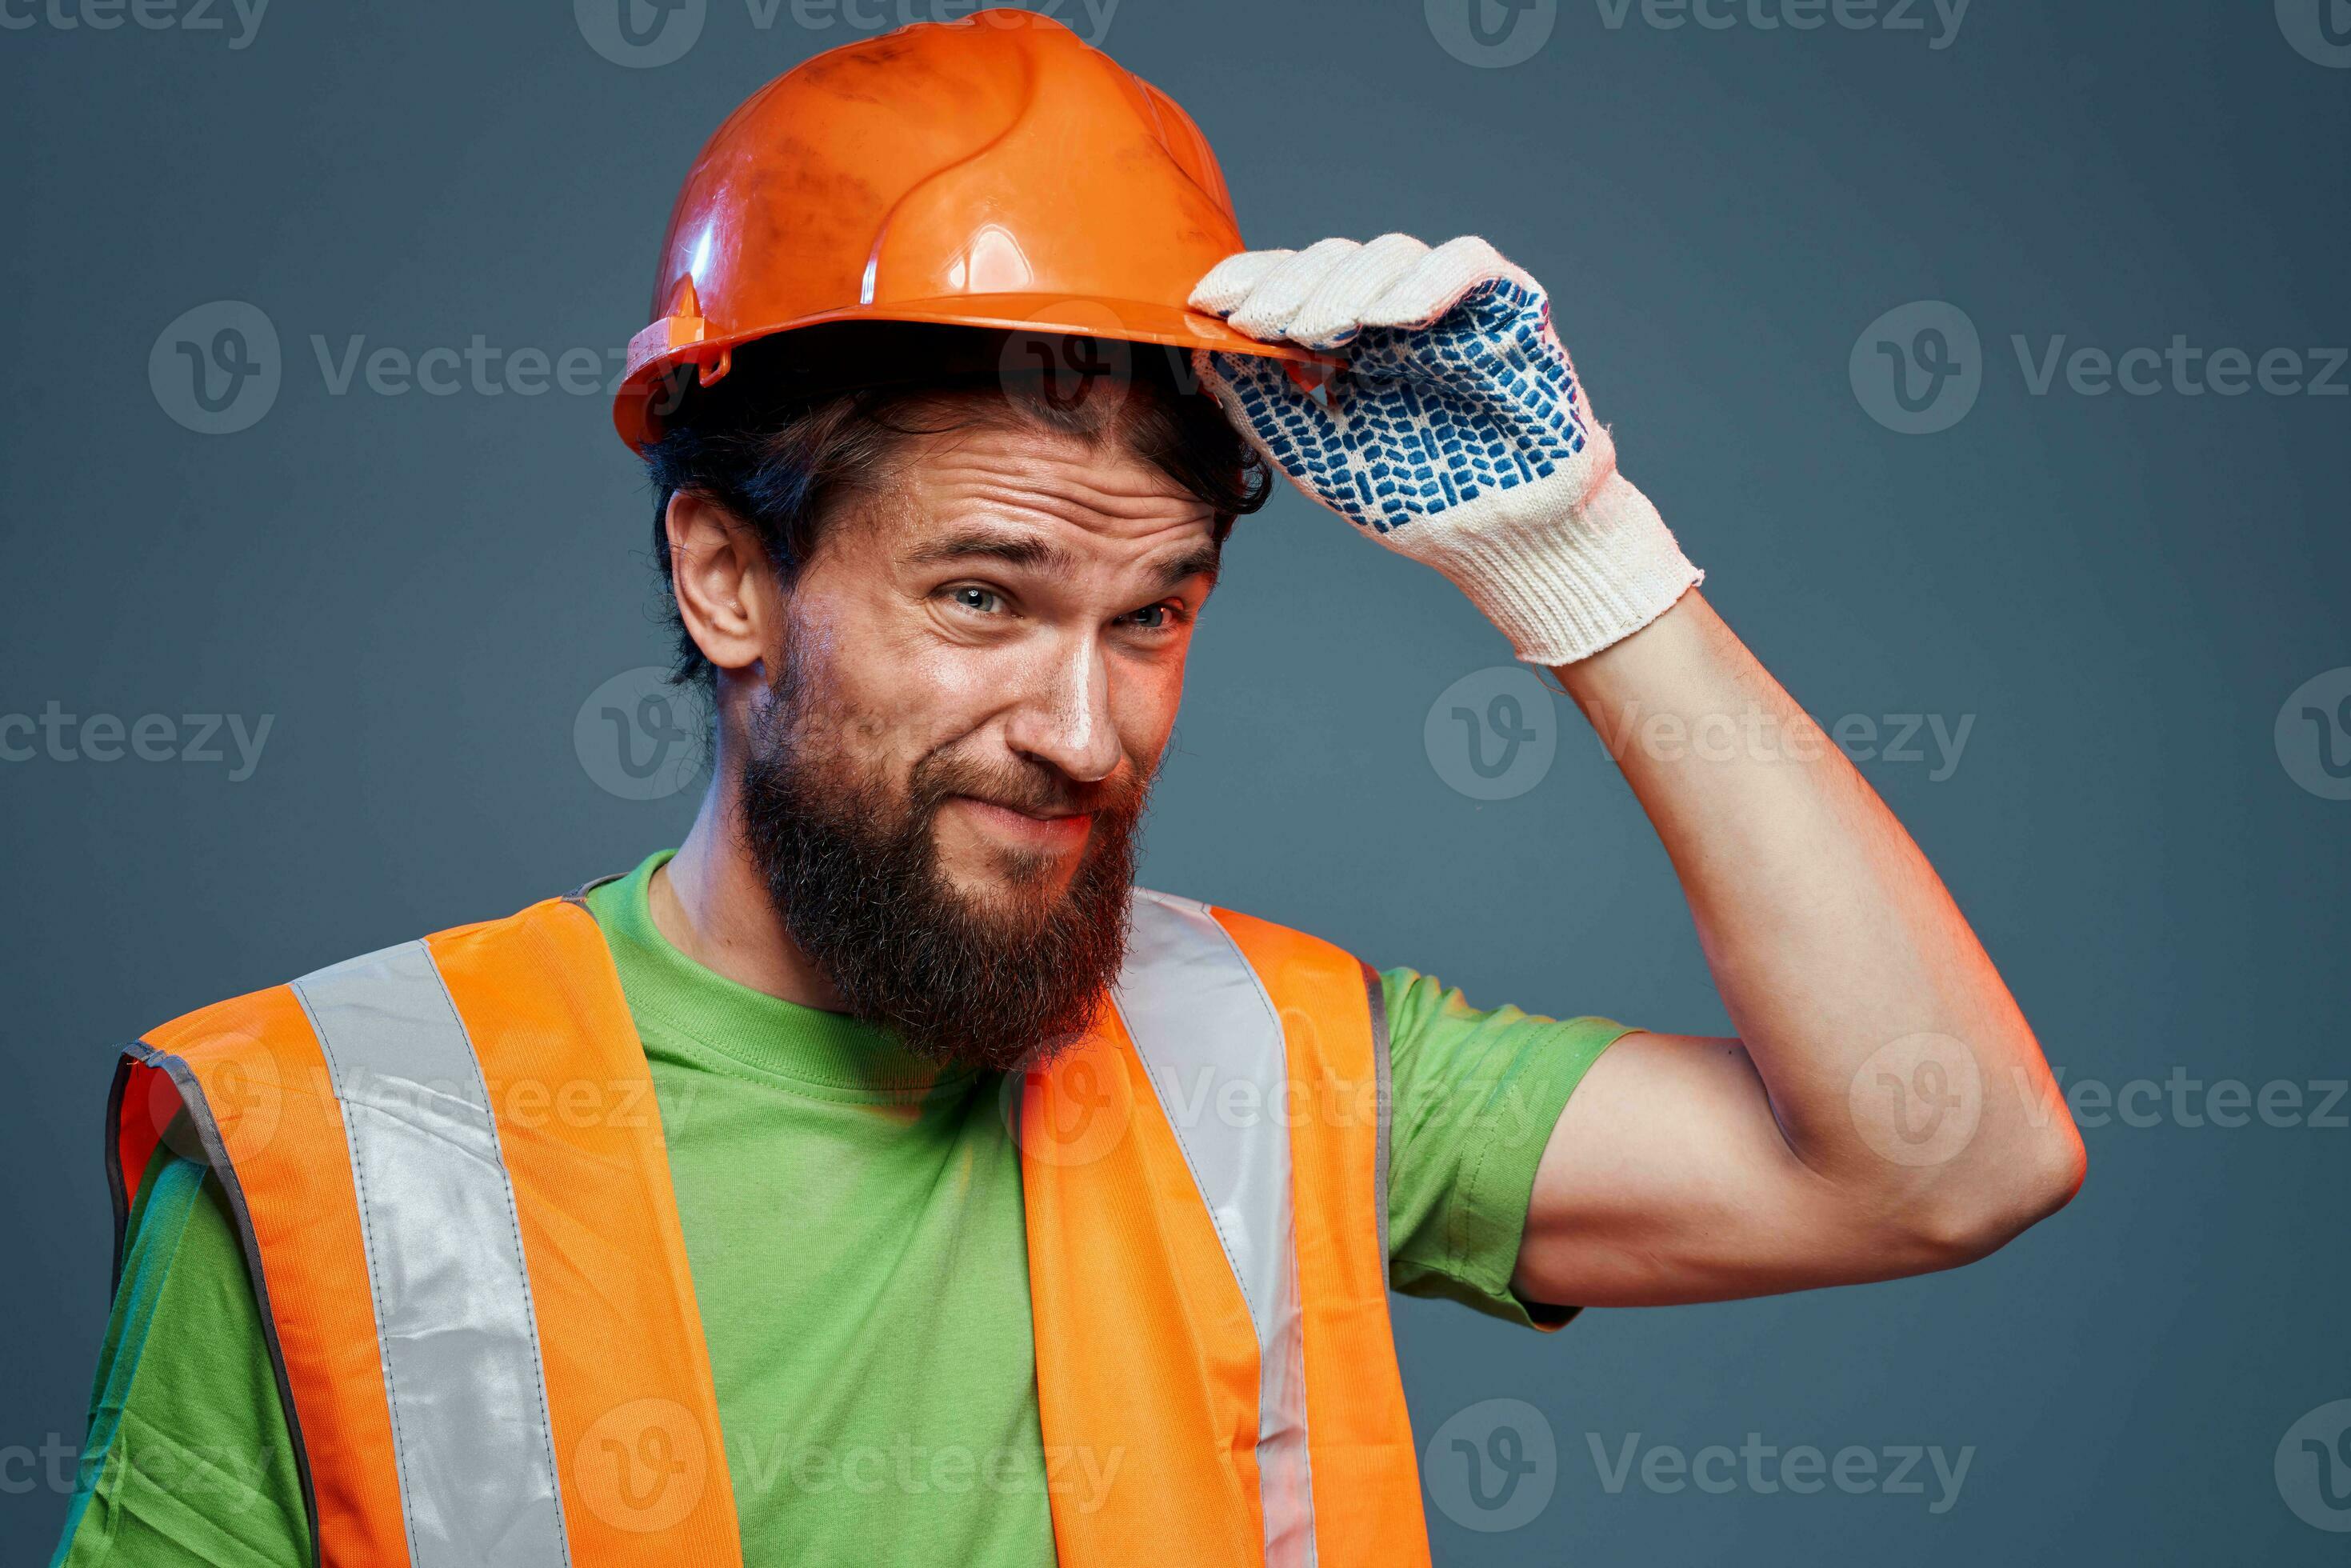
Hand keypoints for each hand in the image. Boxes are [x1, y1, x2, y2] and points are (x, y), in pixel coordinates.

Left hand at [1189, 234, 1700, 665]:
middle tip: (1257, 321)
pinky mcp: (1507, 306)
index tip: (1203, 302)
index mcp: (1345, 342)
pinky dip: (1429, 280)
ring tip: (1317, 332)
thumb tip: (1202, 354)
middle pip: (1332, 260)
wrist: (1505, 540)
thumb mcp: (1318, 457)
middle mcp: (1392, 313)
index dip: (1248, 280)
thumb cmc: (1419, 499)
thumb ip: (1262, 406)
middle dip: (1287, 285)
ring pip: (1391, 253)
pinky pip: (1468, 264)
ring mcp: (1448, 306)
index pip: (1290, 285)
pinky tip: (1396, 318)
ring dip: (1346, 287)